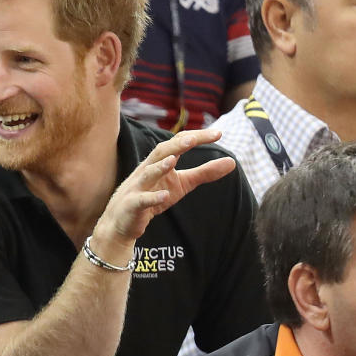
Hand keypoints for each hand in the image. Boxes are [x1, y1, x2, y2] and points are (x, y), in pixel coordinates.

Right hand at [95, 128, 234, 248]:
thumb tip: (232, 162)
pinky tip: (164, 196)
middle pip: (160, 152)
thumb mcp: (182, 184)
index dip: (196, 137)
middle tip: (194, 139)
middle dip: (176, 145)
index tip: (218, 134)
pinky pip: (141, 200)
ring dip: (160, 167)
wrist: (123, 221)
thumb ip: (205, 173)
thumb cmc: (153, 197)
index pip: (177, 143)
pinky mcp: (132, 205)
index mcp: (160, 162)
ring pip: (147, 173)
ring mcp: (137, 187)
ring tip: (173, 161)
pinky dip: (152, 198)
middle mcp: (147, 170)